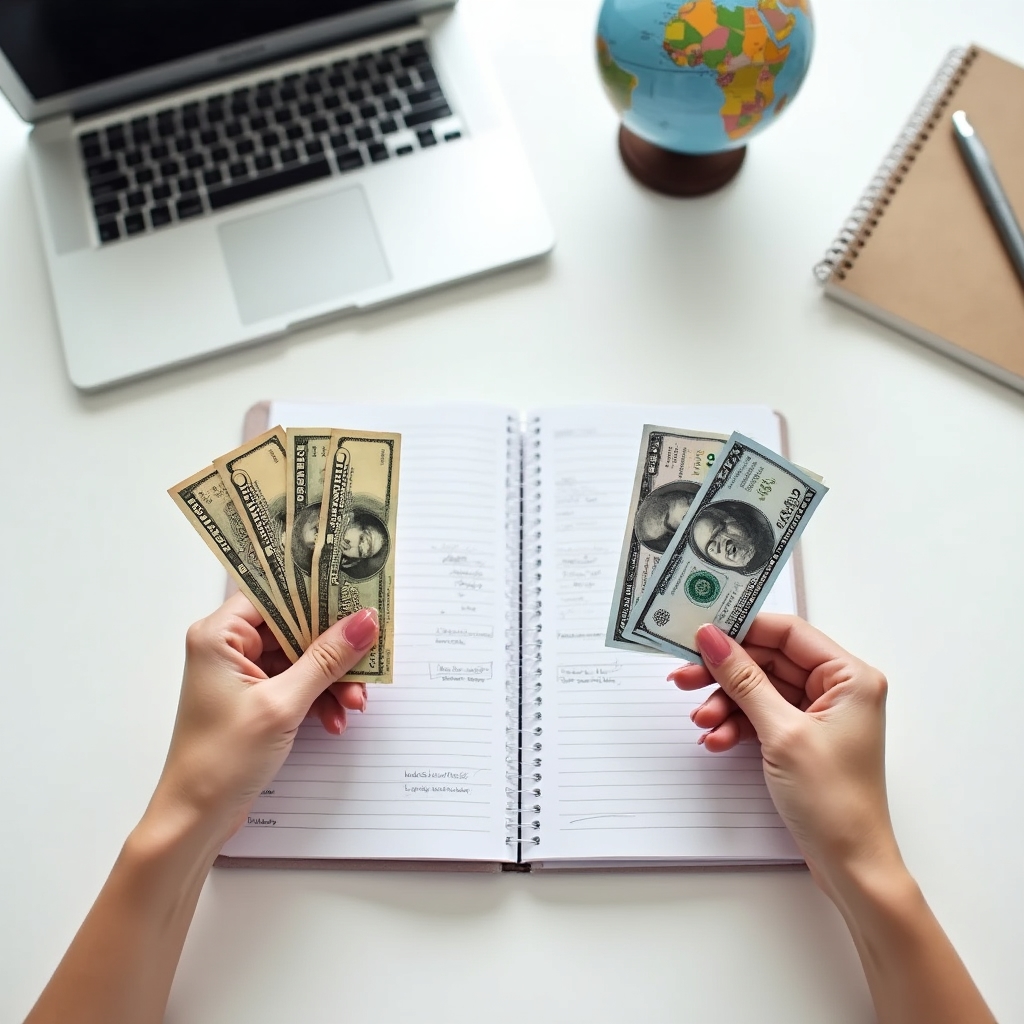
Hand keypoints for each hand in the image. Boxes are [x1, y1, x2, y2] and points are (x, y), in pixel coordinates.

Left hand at [151, 593, 378, 842]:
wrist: (196, 817)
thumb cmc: (220, 760)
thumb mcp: (283, 704)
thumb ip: (327, 659)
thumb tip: (363, 621)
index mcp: (219, 634)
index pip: (276, 593)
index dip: (318, 594)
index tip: (358, 598)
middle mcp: (228, 647)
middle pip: (294, 626)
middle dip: (333, 648)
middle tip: (368, 657)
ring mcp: (242, 674)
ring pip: (302, 657)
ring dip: (332, 679)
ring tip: (354, 703)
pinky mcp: (255, 698)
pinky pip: (297, 682)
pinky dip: (319, 698)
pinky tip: (335, 719)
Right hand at [669, 615, 899, 894]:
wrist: (850, 865)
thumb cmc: (834, 801)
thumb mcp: (781, 732)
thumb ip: (743, 680)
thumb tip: (713, 639)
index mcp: (850, 677)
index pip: (788, 633)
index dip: (742, 630)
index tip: (701, 634)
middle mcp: (838, 689)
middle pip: (768, 661)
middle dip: (725, 674)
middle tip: (685, 678)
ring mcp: (819, 715)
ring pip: (759, 690)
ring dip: (726, 704)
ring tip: (702, 722)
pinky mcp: (802, 738)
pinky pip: (761, 716)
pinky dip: (736, 725)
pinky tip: (717, 740)